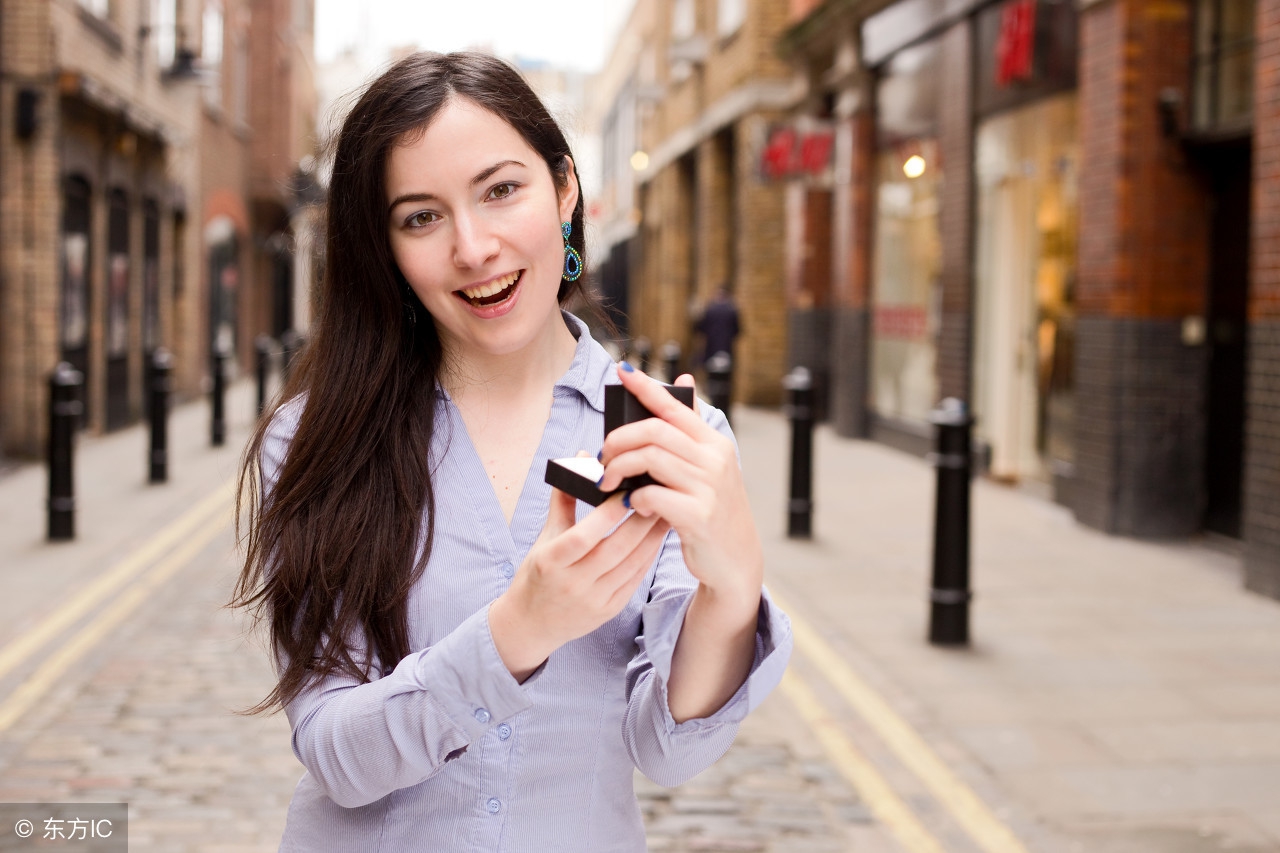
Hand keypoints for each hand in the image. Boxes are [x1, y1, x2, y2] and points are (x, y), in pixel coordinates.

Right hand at [489, 481, 669, 680]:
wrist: (531, 623)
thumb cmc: (538, 574)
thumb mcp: (544, 536)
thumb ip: (564, 499)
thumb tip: (580, 458)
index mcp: (551, 562)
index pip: (584, 536)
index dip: (607, 514)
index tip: (627, 491)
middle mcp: (573, 584)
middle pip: (615, 550)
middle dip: (640, 521)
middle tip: (659, 495)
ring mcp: (594, 600)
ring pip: (631, 564)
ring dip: (651, 538)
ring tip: (666, 512)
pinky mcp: (609, 610)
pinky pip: (635, 579)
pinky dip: (648, 556)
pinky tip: (657, 538)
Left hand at [598, 364, 762, 621]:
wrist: (734, 559)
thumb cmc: (712, 510)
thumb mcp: (709, 466)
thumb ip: (690, 428)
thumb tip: (684, 378)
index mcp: (714, 443)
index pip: (674, 406)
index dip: (646, 387)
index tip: (622, 370)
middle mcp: (715, 459)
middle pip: (654, 431)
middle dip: (619, 439)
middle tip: (604, 456)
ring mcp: (708, 486)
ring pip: (649, 458)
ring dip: (619, 468)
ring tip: (608, 481)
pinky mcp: (698, 515)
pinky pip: (651, 495)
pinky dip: (633, 498)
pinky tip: (631, 505)